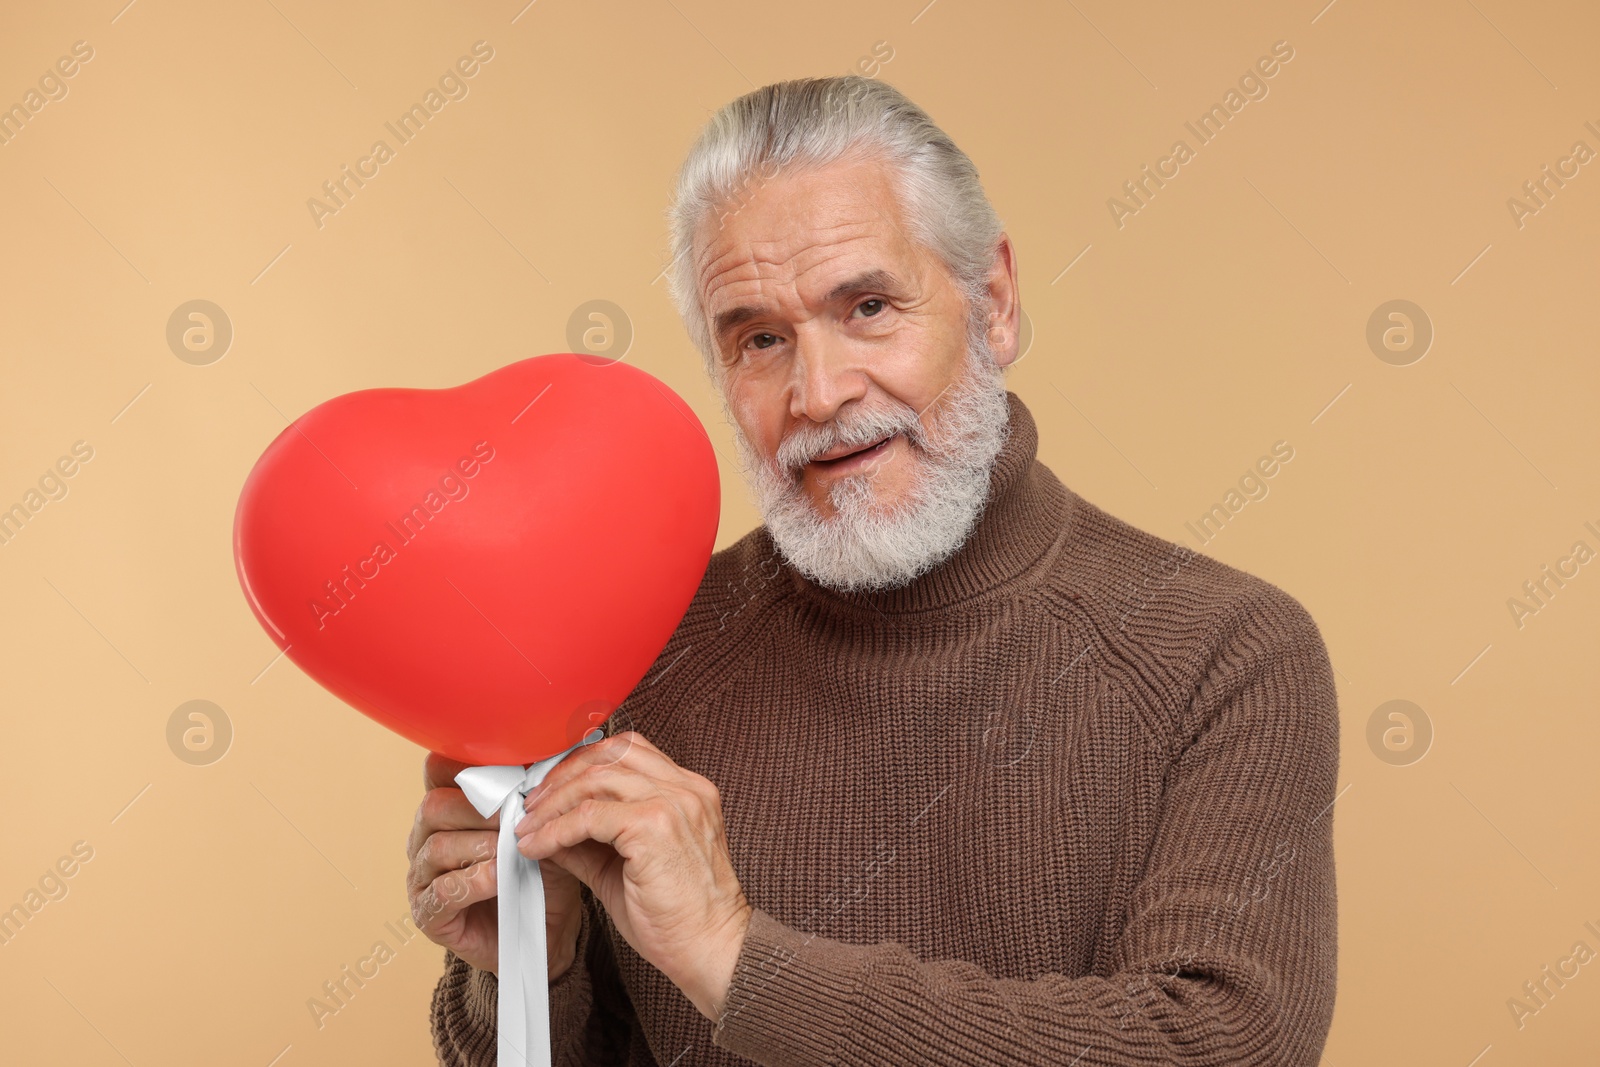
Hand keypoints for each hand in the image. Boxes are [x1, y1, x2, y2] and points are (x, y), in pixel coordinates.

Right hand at [406, 751, 585, 979]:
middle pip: (435, 806)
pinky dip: (473, 880)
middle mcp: (425, 838)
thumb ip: (535, 792)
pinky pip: (442, 890)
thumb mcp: (543, 822)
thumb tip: (546, 753)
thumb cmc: (541, 868)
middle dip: (480, 808)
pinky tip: (499, 877)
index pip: (439, 770)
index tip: (512, 773)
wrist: (547, 928)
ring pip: (437, 846)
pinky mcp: (428, 914)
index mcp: (447, 806)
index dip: (471, 767)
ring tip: (512, 849)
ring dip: (479, 844)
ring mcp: (422, 877)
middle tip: (518, 815)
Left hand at [514, 731, 752, 1019]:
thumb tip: (546, 828)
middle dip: (562, 776)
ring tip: (530, 826)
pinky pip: (589, 815)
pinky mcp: (654, 826)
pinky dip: (556, 829)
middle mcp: (686, 788)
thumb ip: (589, 842)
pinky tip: (538, 846)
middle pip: (610, 754)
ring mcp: (673, 803)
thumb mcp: (626, 867)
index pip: (629, 750)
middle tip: (532, 805)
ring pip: (596, 778)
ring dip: (553, 801)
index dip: (583, 764)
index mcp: (688, 791)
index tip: (551, 789)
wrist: (714, 950)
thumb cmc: (679, 917)